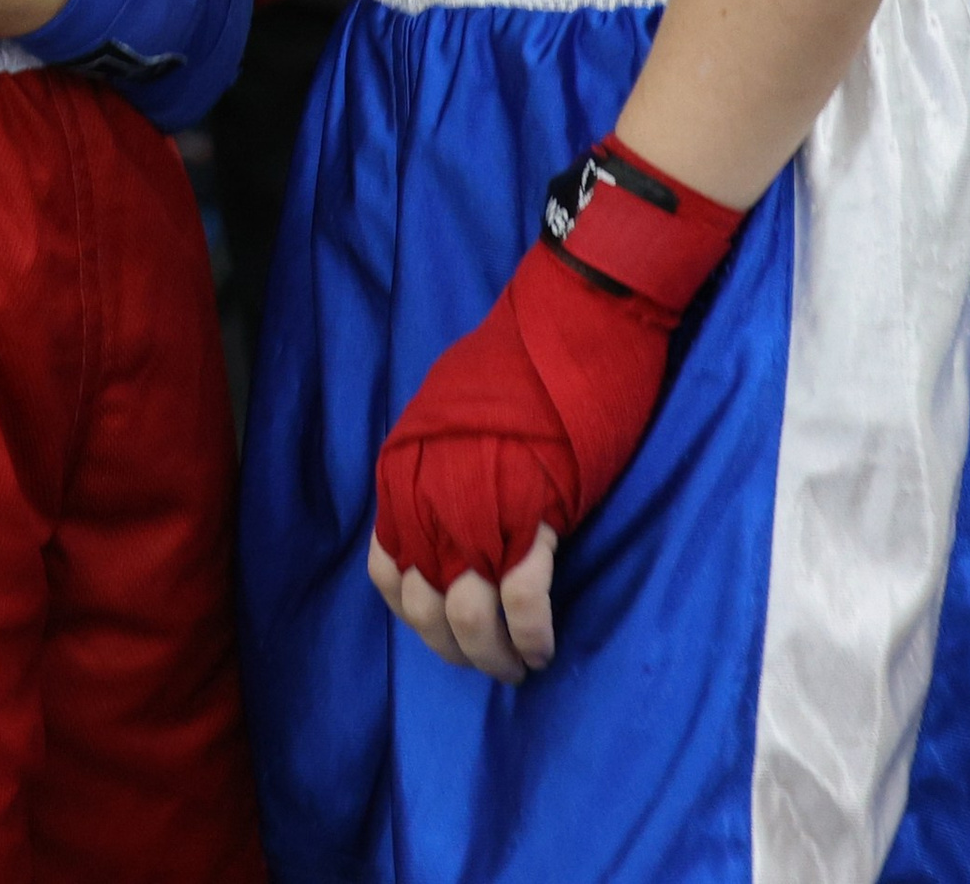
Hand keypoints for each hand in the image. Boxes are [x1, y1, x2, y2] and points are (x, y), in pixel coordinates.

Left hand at [369, 140, 740, 676]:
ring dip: (494, 654)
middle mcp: (427, 489)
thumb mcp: (463, 412)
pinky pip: (520, 600)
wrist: (581, 306)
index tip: (454, 628)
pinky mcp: (532, 507)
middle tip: (495, 661)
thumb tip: (454, 521)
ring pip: (466, 614)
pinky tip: (545, 645)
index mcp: (407, 465)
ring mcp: (476, 499)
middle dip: (457, 648)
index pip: (388, 571)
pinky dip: (532, 634)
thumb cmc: (534, 354)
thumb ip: (448, 469)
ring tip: (521, 663)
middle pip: (424, 605)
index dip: (421, 613)